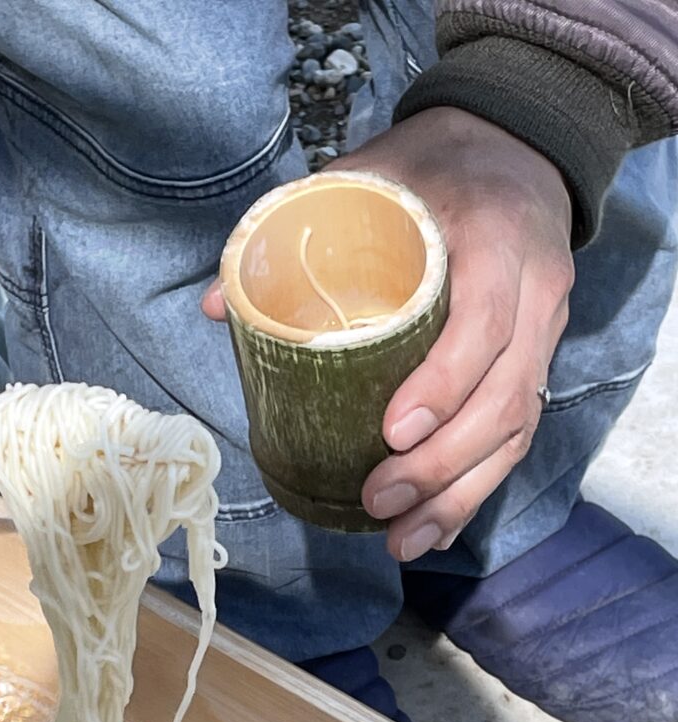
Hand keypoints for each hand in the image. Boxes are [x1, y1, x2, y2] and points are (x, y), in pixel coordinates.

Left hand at [203, 108, 574, 560]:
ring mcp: (544, 331)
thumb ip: (294, 227)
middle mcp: (535, 291)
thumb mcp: (366, 175)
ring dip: (459, 494)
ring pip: (516, 428)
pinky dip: (475, 489)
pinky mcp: (535, 362)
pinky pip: (516, 435)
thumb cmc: (430, 167)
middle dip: (442, 462)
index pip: (486, 323)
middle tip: (378, 498)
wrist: (514, 146)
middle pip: (505, 395)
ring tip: (401, 538)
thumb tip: (215, 305)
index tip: (393, 432)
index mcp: (496, 237)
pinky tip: (435, 530)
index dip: (445, 383)